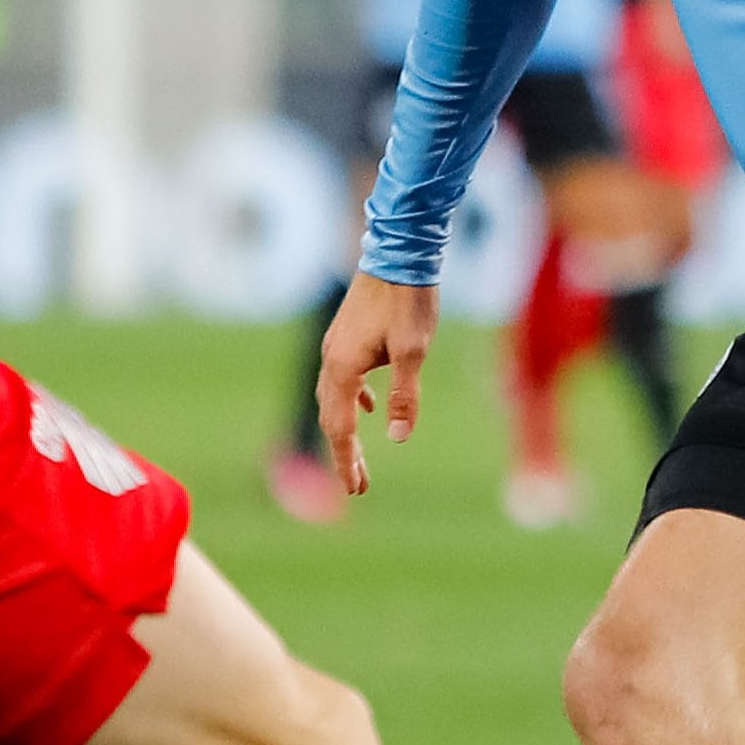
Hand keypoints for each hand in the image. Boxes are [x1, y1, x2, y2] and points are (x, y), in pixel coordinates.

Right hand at [317, 272, 441, 496]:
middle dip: (344, 453)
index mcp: (343, 368)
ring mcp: (336, 347)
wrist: (399, 254)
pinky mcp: (346, 336)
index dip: (346, 461)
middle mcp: (332, 360)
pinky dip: (352, 400)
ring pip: (334, 399)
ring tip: (360, 456)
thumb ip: (405, 396)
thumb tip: (399, 437)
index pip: (339, 428)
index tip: (354, 490)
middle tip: (358, 485)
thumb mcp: (413, 352)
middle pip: (331, 418)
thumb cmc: (408, 302)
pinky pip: (343, 379)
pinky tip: (367, 405)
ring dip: (346, 429)